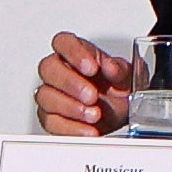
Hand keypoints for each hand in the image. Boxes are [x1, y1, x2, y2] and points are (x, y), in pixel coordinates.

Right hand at [30, 32, 144, 135]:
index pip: (63, 42)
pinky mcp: (50, 118)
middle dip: (70, 83)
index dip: (74, 53)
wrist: (121, 113)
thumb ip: (118, 68)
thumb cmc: (116, 88)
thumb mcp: (125, 75)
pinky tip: (88, 130)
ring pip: (46, 96)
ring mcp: (51, 94)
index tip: (91, 67)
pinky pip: (51, 122)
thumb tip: (111, 67)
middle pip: (49, 68)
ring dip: (71, 107)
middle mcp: (58, 71)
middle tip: (92, 95)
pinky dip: (71, 128)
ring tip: (94, 115)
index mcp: (74, 52)